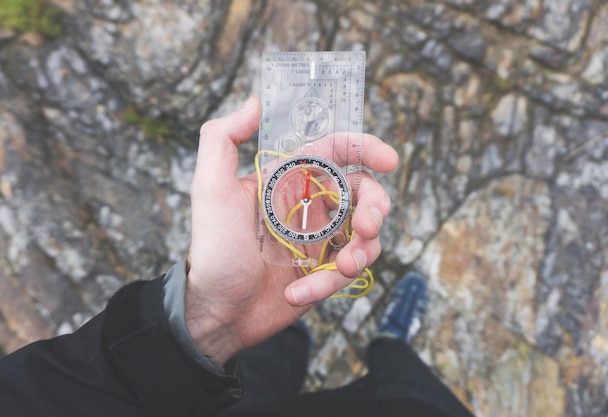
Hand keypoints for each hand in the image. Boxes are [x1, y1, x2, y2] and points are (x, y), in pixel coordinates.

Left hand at [185, 97, 398, 364]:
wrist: (218, 314)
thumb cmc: (213, 251)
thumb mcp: (210, 191)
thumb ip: (222, 139)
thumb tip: (255, 102)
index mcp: (290, 179)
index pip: (337, 151)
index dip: (366, 148)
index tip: (389, 160)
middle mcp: (311, 204)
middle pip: (364, 192)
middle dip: (375, 207)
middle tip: (366, 228)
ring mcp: (321, 239)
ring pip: (367, 234)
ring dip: (361, 251)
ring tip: (341, 269)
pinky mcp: (326, 271)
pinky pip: (350, 270)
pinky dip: (330, 283)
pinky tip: (297, 293)